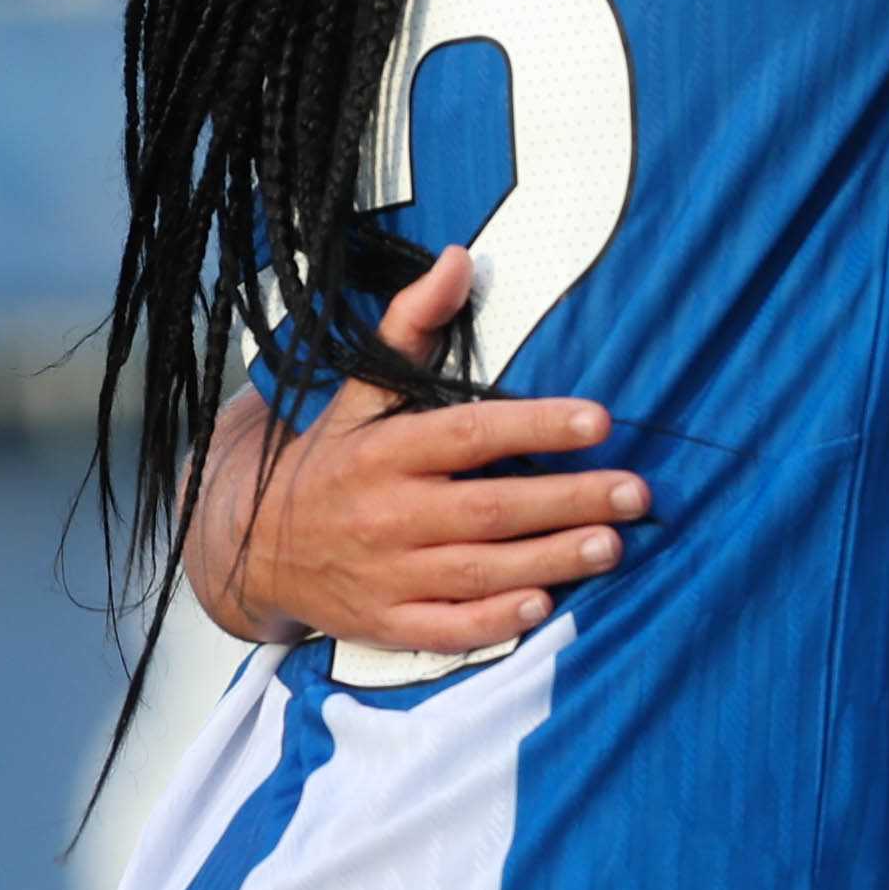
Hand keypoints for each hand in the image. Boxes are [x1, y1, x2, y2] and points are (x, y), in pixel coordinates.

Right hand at [194, 244, 649, 651]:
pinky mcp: (386, 624)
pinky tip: (544, 607)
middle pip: (489, 509)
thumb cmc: (330, 461)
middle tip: (636, 492)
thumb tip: (458, 260)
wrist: (252, 548)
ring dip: (549, 560)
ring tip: (613, 546)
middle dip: (567, 500)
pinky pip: (446, 629)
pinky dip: (493, 623)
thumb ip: (411, 329)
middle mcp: (385, 514)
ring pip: (478, 571)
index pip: (468, 435)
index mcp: (382, 451)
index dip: (535, 426)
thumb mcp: (358, 392)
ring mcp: (385, 575)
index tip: (600, 420)